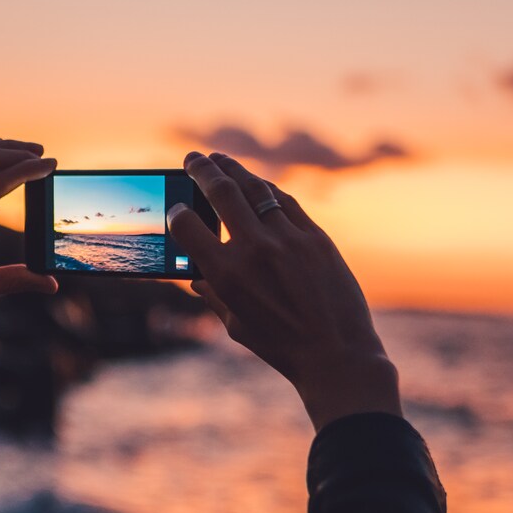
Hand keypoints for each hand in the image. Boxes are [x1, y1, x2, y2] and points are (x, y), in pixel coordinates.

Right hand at [167, 150, 402, 431]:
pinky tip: (258, 184)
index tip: (176, 207)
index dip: (177, 213)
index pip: (188, 227)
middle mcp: (255, 249)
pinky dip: (268, 190)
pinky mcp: (317, 238)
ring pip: (255, 189)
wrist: (336, 354)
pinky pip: (286, 203)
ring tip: (221, 161)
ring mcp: (288, 239)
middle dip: (201, 170)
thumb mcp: (236, 325)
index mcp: (226, 274)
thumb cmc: (281, 346)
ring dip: (234, 170)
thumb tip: (196, 278)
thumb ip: (213, 296)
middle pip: (221, 192)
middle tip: (192, 158)